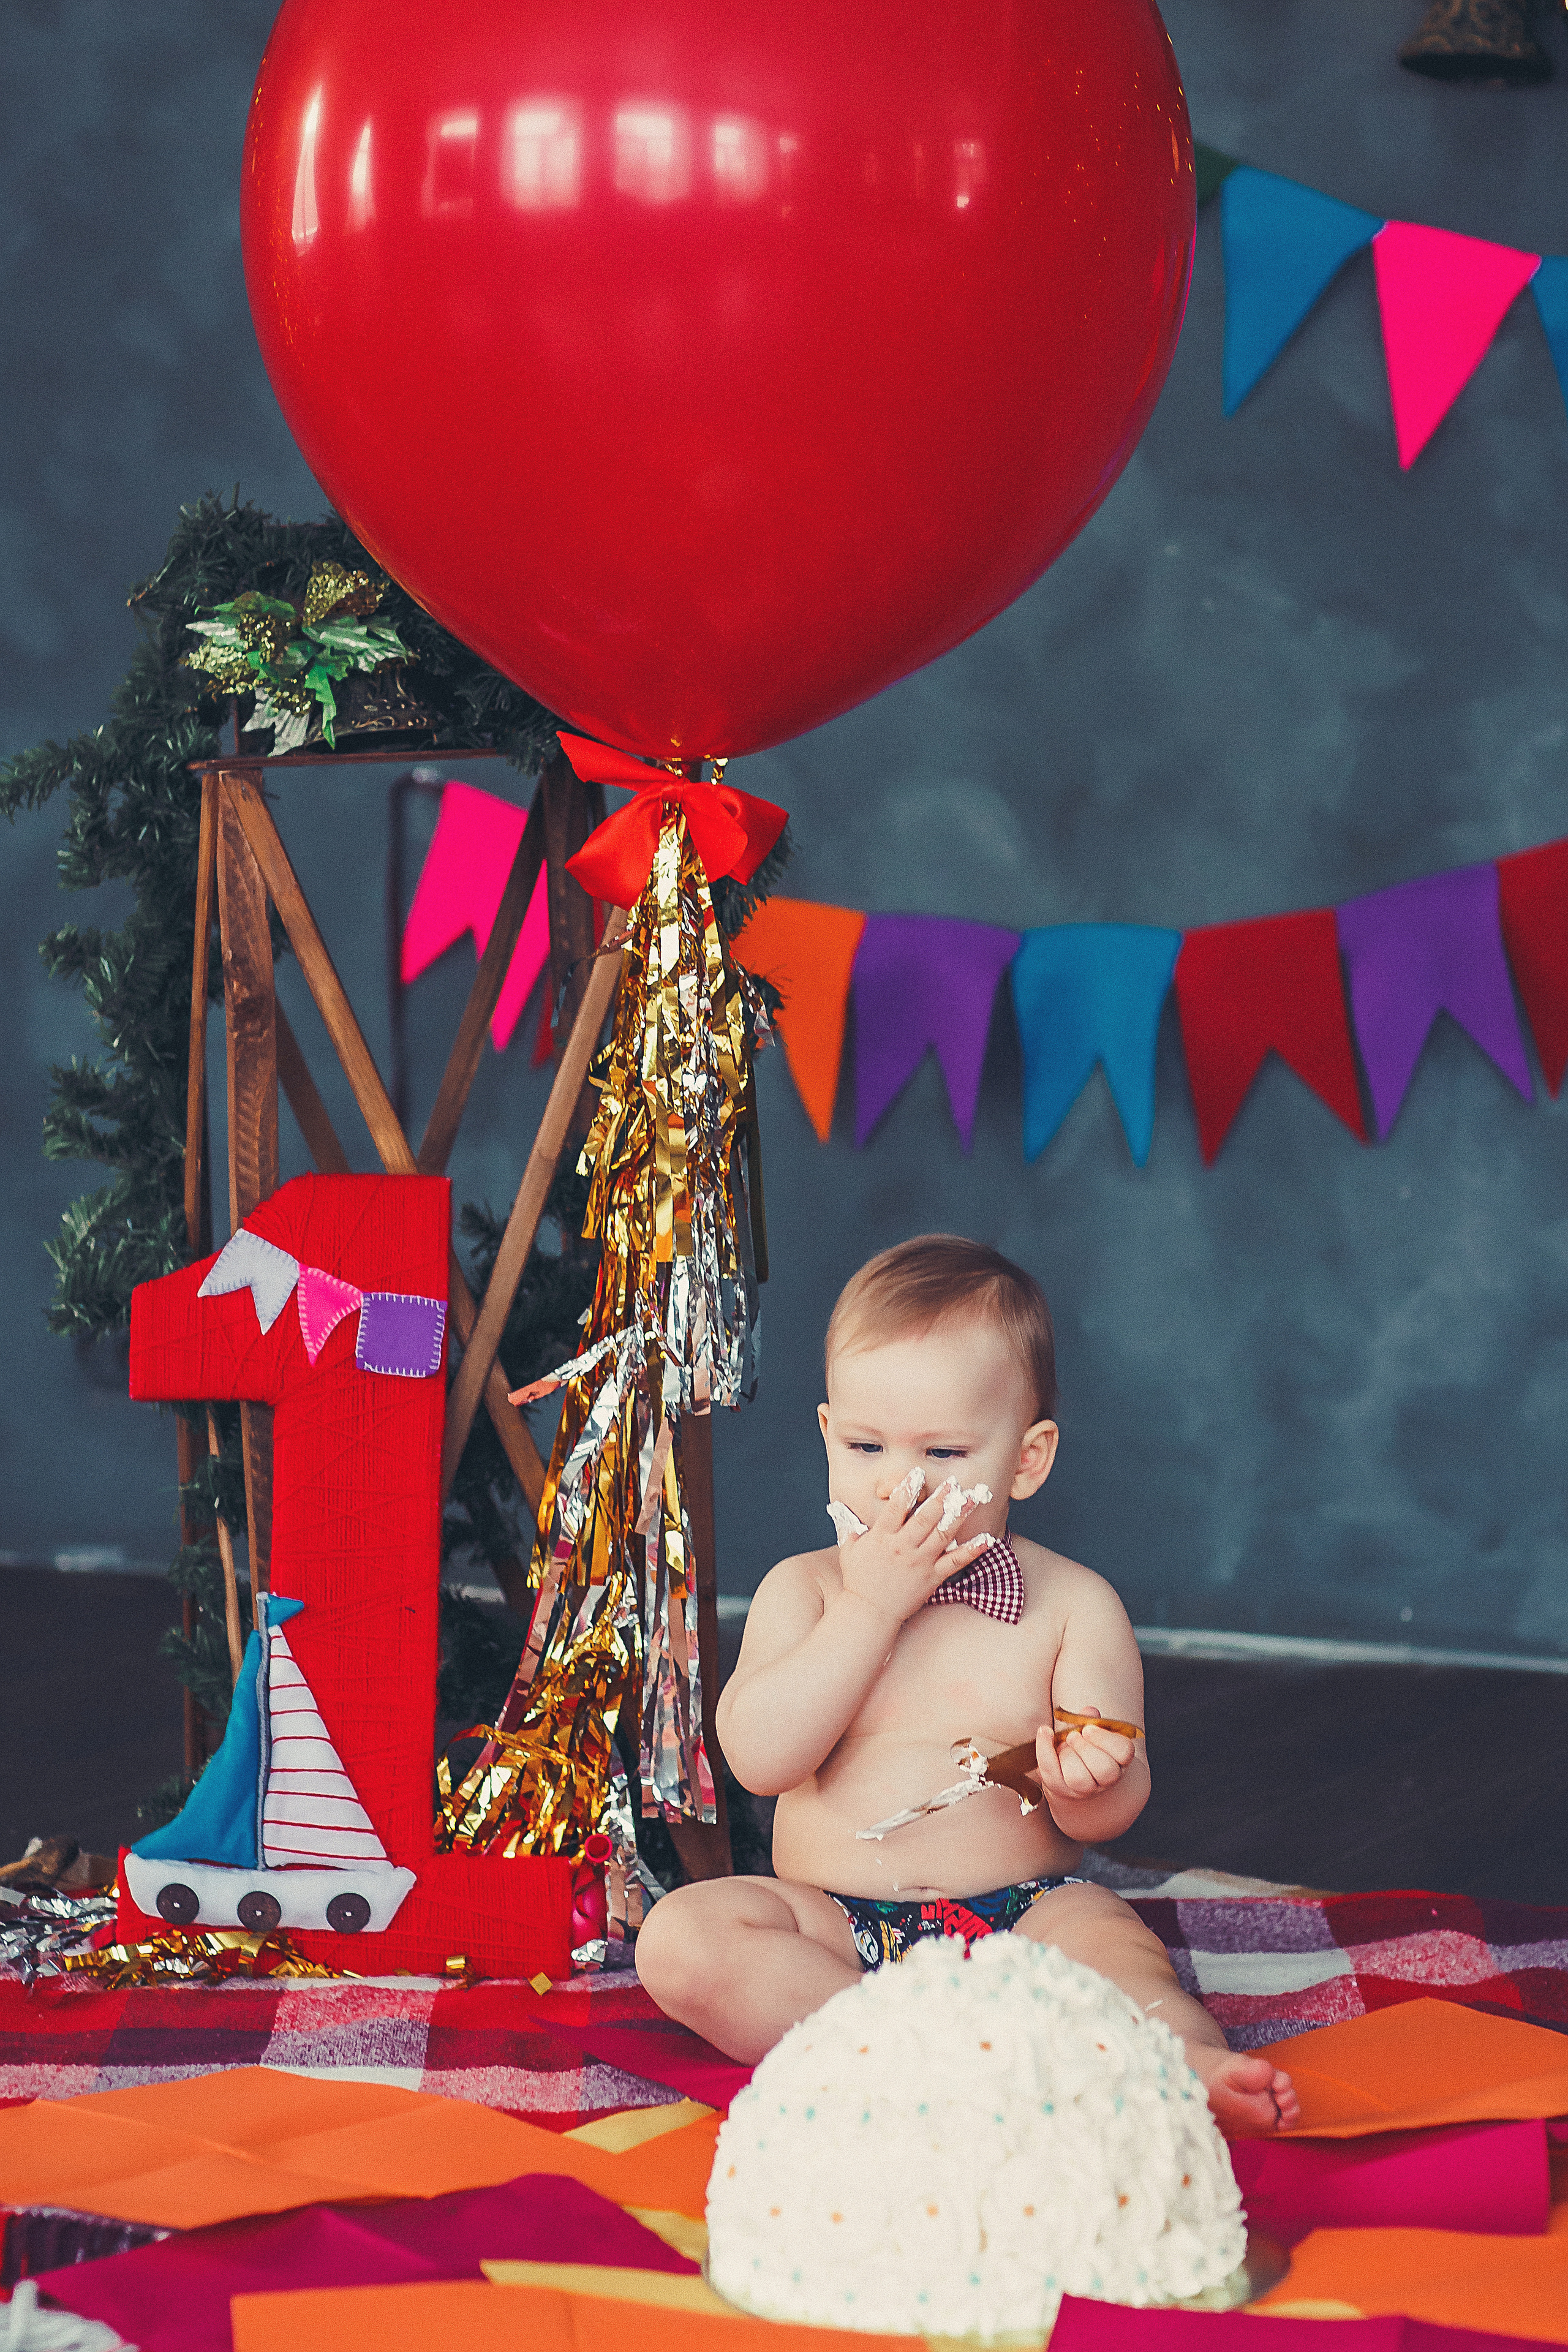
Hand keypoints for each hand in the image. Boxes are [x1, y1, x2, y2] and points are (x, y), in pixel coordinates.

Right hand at [836, 1475, 988, 1627]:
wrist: (870, 1612)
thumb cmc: (858, 1580)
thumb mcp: (849, 1551)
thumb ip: (850, 1528)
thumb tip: (841, 1509)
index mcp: (882, 1538)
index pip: (896, 1508)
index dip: (907, 1490)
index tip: (918, 1474)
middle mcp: (902, 1548)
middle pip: (925, 1518)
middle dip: (940, 1498)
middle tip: (954, 1481)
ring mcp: (919, 1562)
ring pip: (942, 1534)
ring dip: (959, 1515)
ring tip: (974, 1498)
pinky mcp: (932, 1577)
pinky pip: (955, 1562)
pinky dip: (972, 1550)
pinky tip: (987, 1539)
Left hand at [1033, 1706, 1136, 1803]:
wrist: (1070, 1770)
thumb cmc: (1086, 1745)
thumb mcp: (1093, 1730)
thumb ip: (1092, 1720)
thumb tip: (1089, 1712)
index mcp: (1119, 1759)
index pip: (1123, 1752)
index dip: (1105, 1739)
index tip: (1087, 1728)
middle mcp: (1106, 1779)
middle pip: (1104, 1769)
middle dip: (1085, 1748)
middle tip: (1073, 1736)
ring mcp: (1086, 1788)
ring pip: (1079, 1778)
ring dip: (1068, 1755)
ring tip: (1064, 1743)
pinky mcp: (1063, 1789)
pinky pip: (1052, 1773)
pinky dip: (1044, 1749)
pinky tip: (1044, 1732)